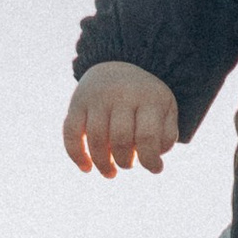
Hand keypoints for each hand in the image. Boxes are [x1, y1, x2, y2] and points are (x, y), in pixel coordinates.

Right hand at [64, 61, 179, 176]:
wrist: (120, 64)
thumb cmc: (147, 99)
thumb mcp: (165, 111)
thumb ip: (166, 136)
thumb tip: (154, 164)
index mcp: (148, 99)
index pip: (147, 136)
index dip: (150, 160)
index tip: (154, 169)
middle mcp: (121, 95)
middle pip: (120, 139)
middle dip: (125, 161)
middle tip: (128, 164)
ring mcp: (97, 98)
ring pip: (96, 138)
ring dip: (102, 163)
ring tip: (110, 172)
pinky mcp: (77, 103)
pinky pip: (71, 132)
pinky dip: (76, 154)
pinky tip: (86, 168)